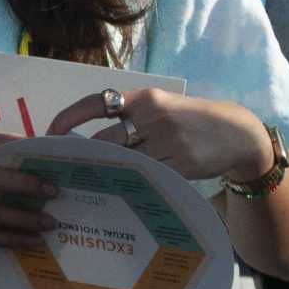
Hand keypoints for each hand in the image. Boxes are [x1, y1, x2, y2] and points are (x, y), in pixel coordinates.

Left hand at [48, 88, 275, 182]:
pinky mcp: (181, 165)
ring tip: (89, 182)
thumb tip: (84, 139)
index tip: (51, 132)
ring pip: (123, 162)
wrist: (237, 133)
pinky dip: (132, 184)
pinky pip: (146, 178)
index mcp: (146, 98)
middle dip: (84, 156)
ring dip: (106, 173)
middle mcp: (154, 117)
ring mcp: (169, 142)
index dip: (69, 117)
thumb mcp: (161, 106)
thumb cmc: (189, 119)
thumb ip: (128, 116)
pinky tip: (122, 190)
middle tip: (67, 168)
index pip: (97, 103)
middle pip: (104, 141)